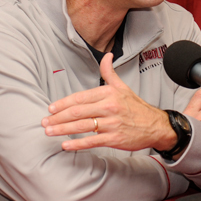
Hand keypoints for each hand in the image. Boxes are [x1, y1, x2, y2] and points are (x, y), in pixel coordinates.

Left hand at [41, 53, 176, 151]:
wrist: (155, 125)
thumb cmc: (137, 107)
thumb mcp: (123, 87)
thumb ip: (109, 72)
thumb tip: (107, 56)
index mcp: (108, 93)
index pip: (80, 97)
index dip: (63, 103)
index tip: (51, 108)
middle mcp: (109, 107)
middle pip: (77, 112)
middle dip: (58, 117)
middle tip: (45, 121)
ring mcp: (112, 123)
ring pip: (82, 126)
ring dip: (62, 130)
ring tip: (49, 132)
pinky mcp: (114, 139)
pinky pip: (92, 141)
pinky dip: (77, 144)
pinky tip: (65, 145)